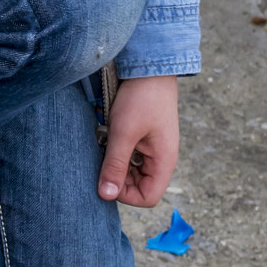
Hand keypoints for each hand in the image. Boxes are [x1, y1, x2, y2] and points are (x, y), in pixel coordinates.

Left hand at [98, 74, 178, 206]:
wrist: (150, 68)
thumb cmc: (141, 98)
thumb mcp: (123, 133)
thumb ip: (115, 165)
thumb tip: (106, 195)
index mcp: (164, 161)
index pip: (147, 198)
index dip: (125, 195)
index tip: (106, 178)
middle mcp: (162, 159)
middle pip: (139, 187)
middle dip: (118, 178)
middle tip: (102, 158)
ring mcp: (154, 149)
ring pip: (133, 172)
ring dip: (116, 164)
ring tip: (106, 144)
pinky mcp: (145, 139)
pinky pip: (131, 157)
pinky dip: (118, 152)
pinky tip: (109, 137)